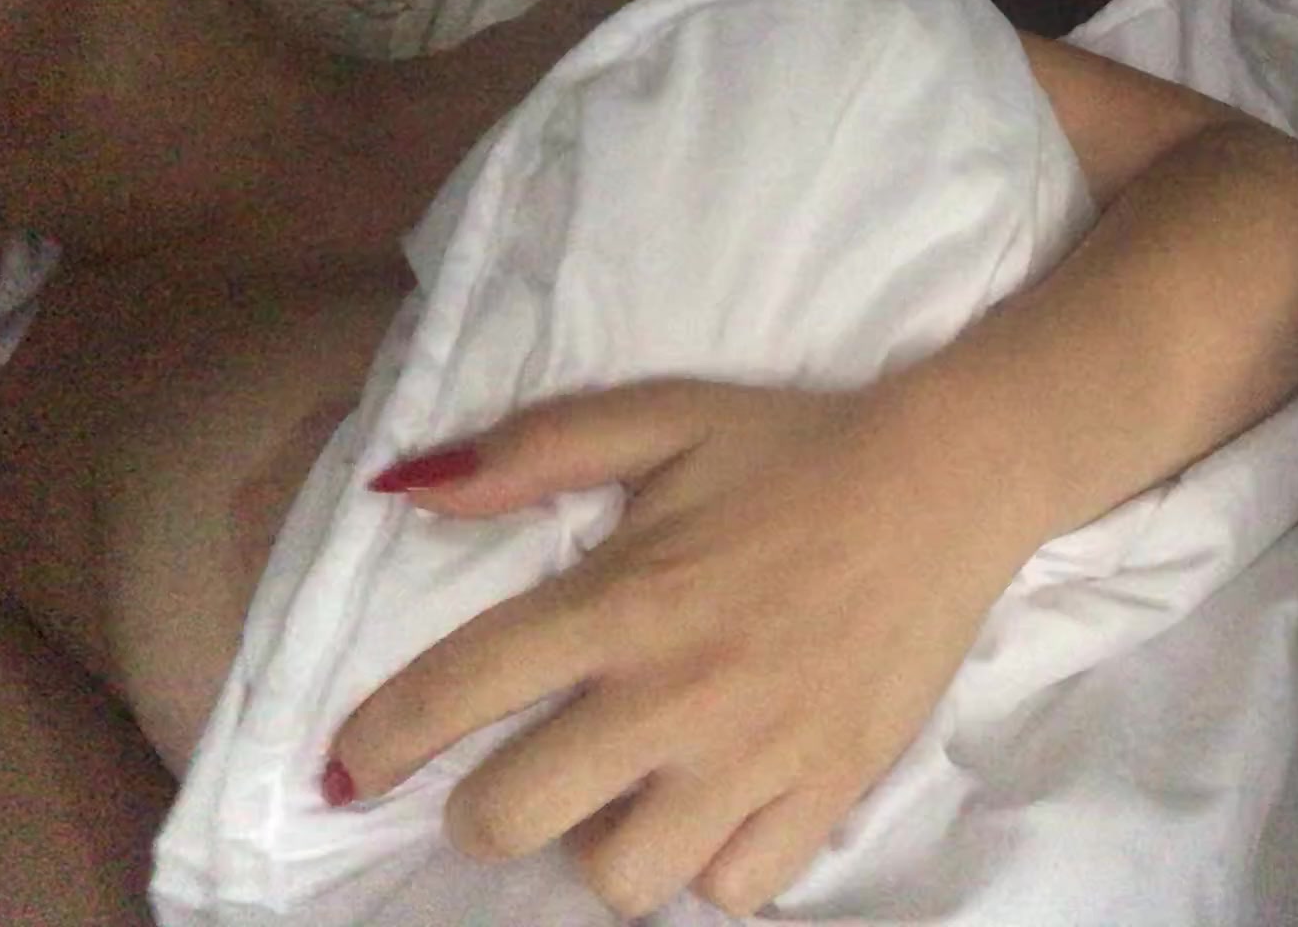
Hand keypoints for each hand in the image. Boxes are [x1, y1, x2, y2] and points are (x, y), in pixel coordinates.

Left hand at [329, 379, 1040, 917]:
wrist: (949, 485)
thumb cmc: (792, 449)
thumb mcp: (660, 418)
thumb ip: (530, 453)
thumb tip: (402, 488)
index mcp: (623, 600)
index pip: (459, 690)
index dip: (378, 742)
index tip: (349, 769)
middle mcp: (674, 694)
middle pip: (516, 818)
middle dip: (485, 810)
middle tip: (515, 776)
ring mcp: (755, 756)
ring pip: (622, 879)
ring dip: (601, 846)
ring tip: (624, 799)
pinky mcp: (827, 792)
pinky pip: (732, 888)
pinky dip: (708, 865)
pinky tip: (711, 811)